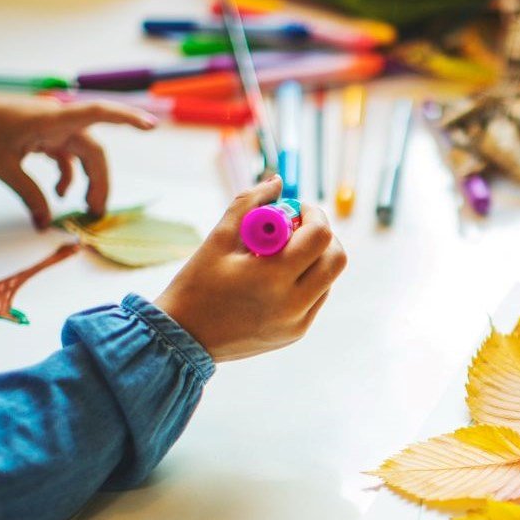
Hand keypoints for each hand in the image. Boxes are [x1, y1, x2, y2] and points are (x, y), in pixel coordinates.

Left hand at [0, 87, 156, 228]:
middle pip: (93, 151)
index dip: (127, 119)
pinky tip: (58, 194)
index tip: (151, 128)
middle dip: (99, 182)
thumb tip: (46, 223)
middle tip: (96, 212)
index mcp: (52, 120)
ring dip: (85, 181)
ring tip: (81, 208)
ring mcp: (49, 127)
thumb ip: (30, 195)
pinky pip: (64, 155)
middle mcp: (56, 121)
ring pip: (80, 155)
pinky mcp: (39, 134)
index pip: (98, 114)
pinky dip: (66, 175)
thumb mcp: (3, 168)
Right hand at [155, 177, 346, 361]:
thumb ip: (249, 204)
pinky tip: (277, 276)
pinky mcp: (296, 333)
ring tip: (280, 254)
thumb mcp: (219, 239)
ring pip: (329, 279)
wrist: (183, 338)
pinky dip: (307, 280)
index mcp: (273, 278)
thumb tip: (277, 181)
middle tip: (297, 228)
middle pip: (336, 259)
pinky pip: (317, 297)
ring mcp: (297, 322)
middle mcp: (293, 304)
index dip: (313, 215)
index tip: (295, 208)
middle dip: (322, 236)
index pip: (319, 237)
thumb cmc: (196, 285)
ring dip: (315, 258)